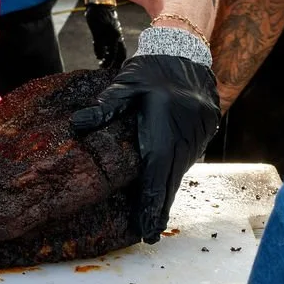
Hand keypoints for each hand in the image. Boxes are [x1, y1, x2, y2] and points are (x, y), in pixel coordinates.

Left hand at [70, 55, 220, 243]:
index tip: (146, 231)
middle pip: (171, 182)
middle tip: (149, 234)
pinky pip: (189, 156)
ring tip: (155, 216)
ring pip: (182, 170)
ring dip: (168, 190)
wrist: (187, 49)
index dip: (150, 207)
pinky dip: (176, 171)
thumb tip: (78, 124)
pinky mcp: (206, 128)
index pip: (156, 178)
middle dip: (159, 208)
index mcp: (164, 131)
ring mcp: (199, 134)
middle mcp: (185, 138)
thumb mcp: (126, 84)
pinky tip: (166, 181)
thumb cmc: (152, 68)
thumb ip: (105, 107)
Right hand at [85, 3, 127, 69]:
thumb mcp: (112, 28)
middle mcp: (115, 36)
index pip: (123, 52)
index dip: (120, 62)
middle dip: (113, 64)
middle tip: (109, 70)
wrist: (100, 5)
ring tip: (102, 65)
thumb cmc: (105, 17)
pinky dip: (98, 53)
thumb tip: (109, 51)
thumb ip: (113, 38)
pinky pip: (98, 47)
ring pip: (108, 53)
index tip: (117, 68)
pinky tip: (98, 57)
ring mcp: (107, 35)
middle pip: (117, 55)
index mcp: (119, 35)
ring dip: (105, 61)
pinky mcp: (98, 32)